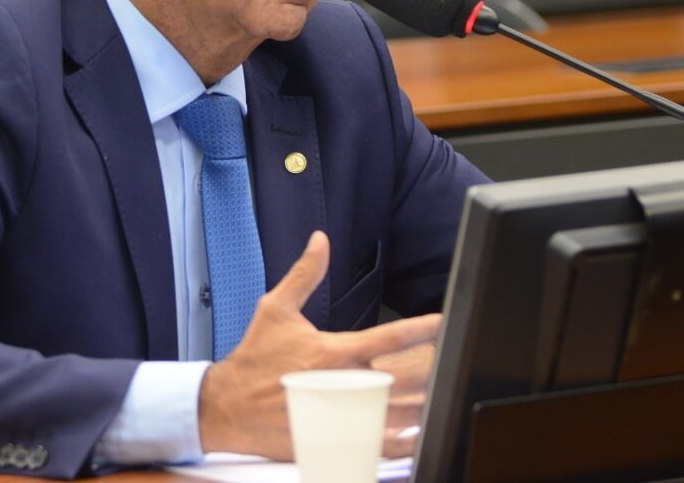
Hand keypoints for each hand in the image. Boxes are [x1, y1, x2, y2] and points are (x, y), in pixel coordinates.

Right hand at [198, 231, 440, 459]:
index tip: (446, 321)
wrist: (226, 407)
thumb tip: (320, 240)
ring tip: (449, 398)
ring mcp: (339, 415)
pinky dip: (401, 441)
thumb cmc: (252, 359)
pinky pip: (376, 444)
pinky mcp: (331, 439)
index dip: (422, 328)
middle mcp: (340, 383)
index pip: (389, 336)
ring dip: (425, 406)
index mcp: (333, 350)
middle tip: (457, 362)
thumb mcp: (275, 308)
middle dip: (433, 370)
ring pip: (395, 413)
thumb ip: (305, 274)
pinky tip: (420, 436)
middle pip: (403, 378)